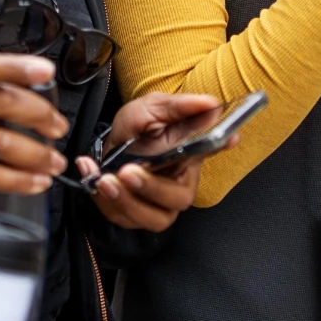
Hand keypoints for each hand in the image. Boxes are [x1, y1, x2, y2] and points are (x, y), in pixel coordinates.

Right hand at [0, 54, 68, 223]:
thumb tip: (18, 82)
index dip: (18, 66)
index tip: (48, 71)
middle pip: (0, 103)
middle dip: (39, 114)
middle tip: (58, 125)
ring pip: (0, 143)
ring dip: (37, 153)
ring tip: (55, 159)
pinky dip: (19, 180)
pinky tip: (36, 182)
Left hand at [75, 93, 234, 231]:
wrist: (109, 145)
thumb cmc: (136, 128)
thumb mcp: (151, 108)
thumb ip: (178, 107)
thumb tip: (210, 102)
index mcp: (189, 155)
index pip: (211, 150)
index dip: (217, 147)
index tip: (227, 137)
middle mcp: (179, 184)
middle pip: (178, 198)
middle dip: (151, 188)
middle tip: (127, 171)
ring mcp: (159, 205)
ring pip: (152, 218)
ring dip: (126, 200)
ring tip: (104, 179)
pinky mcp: (135, 216)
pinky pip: (123, 218)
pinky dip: (104, 200)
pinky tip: (93, 177)